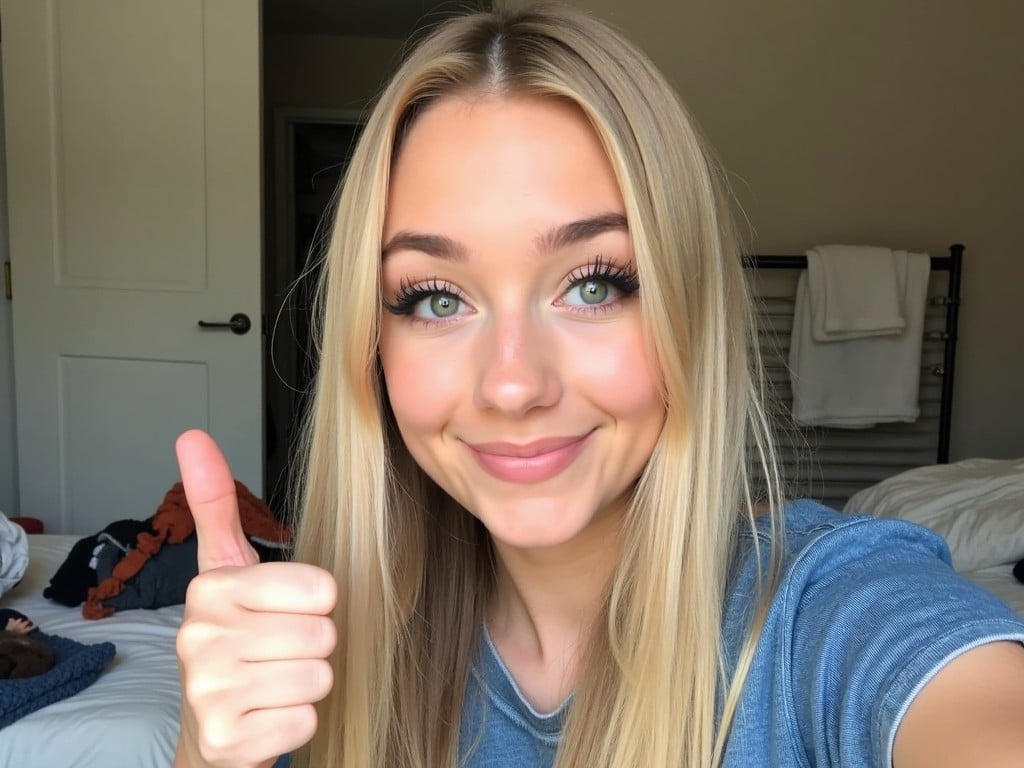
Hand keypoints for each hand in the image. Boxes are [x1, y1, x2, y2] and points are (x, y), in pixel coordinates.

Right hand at [174, 430, 336, 767]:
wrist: (211, 728)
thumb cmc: (233, 640)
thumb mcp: (225, 570)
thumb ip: (215, 504)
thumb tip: (192, 435)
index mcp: (209, 588)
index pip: (321, 588)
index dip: (317, 604)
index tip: (284, 613)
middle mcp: (198, 637)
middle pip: (323, 634)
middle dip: (312, 647)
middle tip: (277, 653)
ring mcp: (207, 693)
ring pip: (318, 677)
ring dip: (306, 685)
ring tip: (271, 683)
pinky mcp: (224, 743)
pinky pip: (306, 721)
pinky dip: (296, 723)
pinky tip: (265, 718)